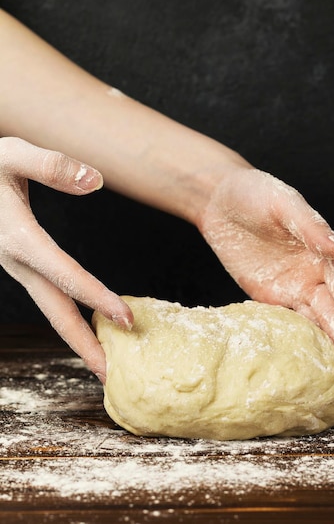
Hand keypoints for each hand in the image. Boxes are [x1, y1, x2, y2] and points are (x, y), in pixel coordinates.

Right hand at [0, 137, 132, 381]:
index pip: (65, 275)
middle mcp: (16, 260)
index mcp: (18, 238)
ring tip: (104, 359)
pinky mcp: (19, 260)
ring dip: (77, 335)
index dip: (97, 298)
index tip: (128, 319)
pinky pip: (47, 294)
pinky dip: (67, 314)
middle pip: (54, 311)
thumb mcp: (10, 154)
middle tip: (111, 374)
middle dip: (83, 345)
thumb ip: (50, 165)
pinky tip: (85, 320)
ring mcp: (16, 265)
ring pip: (50, 307)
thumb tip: (94, 182)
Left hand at [198, 167, 333, 378]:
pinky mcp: (266, 294)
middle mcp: (312, 272)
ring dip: (328, 345)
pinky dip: (299, 340)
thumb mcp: (284, 203)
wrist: (217, 198)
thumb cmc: (254, 192)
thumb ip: (313, 228)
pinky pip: (285, 321)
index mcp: (323, 250)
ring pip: (314, 320)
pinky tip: (308, 361)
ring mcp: (290, 286)